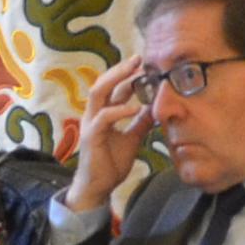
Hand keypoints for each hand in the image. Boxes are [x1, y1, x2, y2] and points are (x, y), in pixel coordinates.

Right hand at [62, 71, 149, 211]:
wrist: (99, 187)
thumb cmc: (111, 163)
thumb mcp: (132, 139)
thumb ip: (140, 123)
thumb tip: (154, 109)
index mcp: (102, 114)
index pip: (113, 88)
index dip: (126, 75)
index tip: (144, 65)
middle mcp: (94, 115)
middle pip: (103, 83)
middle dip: (120, 70)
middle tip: (138, 58)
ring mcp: (90, 124)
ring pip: (98, 93)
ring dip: (116, 80)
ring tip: (134, 73)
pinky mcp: (91, 136)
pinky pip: (104, 117)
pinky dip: (120, 110)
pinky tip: (135, 107)